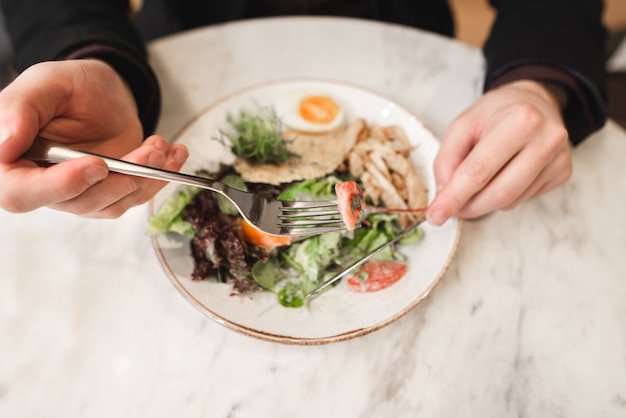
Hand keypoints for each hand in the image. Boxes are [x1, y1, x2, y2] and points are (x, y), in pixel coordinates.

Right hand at [0, 59, 187, 217]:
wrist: (106, 93)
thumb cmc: (71, 85)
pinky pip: (134, 198)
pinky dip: (159, 180)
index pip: (21, 192)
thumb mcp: (46, 82)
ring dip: (144, 177)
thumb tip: (2, 145)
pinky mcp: (109, 194)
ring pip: (110, 204)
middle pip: (76, 202)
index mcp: (11, 161)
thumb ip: (19, 109)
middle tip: (151, 149)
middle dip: (121, 178)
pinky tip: (174, 155)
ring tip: (160, 144)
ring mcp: (78, 194)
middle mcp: (42, 185)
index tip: (97, 165)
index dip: (59, 186)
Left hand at [426, 79, 571, 225]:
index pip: (479, 171)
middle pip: (499, 193)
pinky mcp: (563, 172)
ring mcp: (559, 158)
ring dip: (484, 203)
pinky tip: (501, 176)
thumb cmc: (496, 112)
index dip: (454, 197)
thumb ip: (446, 159)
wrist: (534, 100)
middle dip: (469, 207)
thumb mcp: (462, 124)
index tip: (436, 215)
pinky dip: (504, 197)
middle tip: (452, 208)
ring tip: (476, 184)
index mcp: (520, 121)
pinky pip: (524, 199)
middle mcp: (546, 140)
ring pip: (511, 201)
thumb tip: (444, 193)